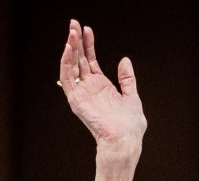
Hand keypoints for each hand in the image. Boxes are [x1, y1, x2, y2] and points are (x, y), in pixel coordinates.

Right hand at [59, 20, 145, 163]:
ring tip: (71, 32)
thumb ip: (127, 78)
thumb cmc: (130, 124)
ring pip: (71, 66)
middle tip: (73, 23)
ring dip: (70, 48)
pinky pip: (67, 78)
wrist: (125, 139)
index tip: (87, 29)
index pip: (90, 60)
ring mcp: (81, 93)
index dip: (88, 45)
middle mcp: (89, 88)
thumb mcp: (132, 96)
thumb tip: (124, 60)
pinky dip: (66, 63)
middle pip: (79, 59)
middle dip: (76, 41)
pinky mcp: (75, 99)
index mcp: (102, 86)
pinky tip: (68, 49)